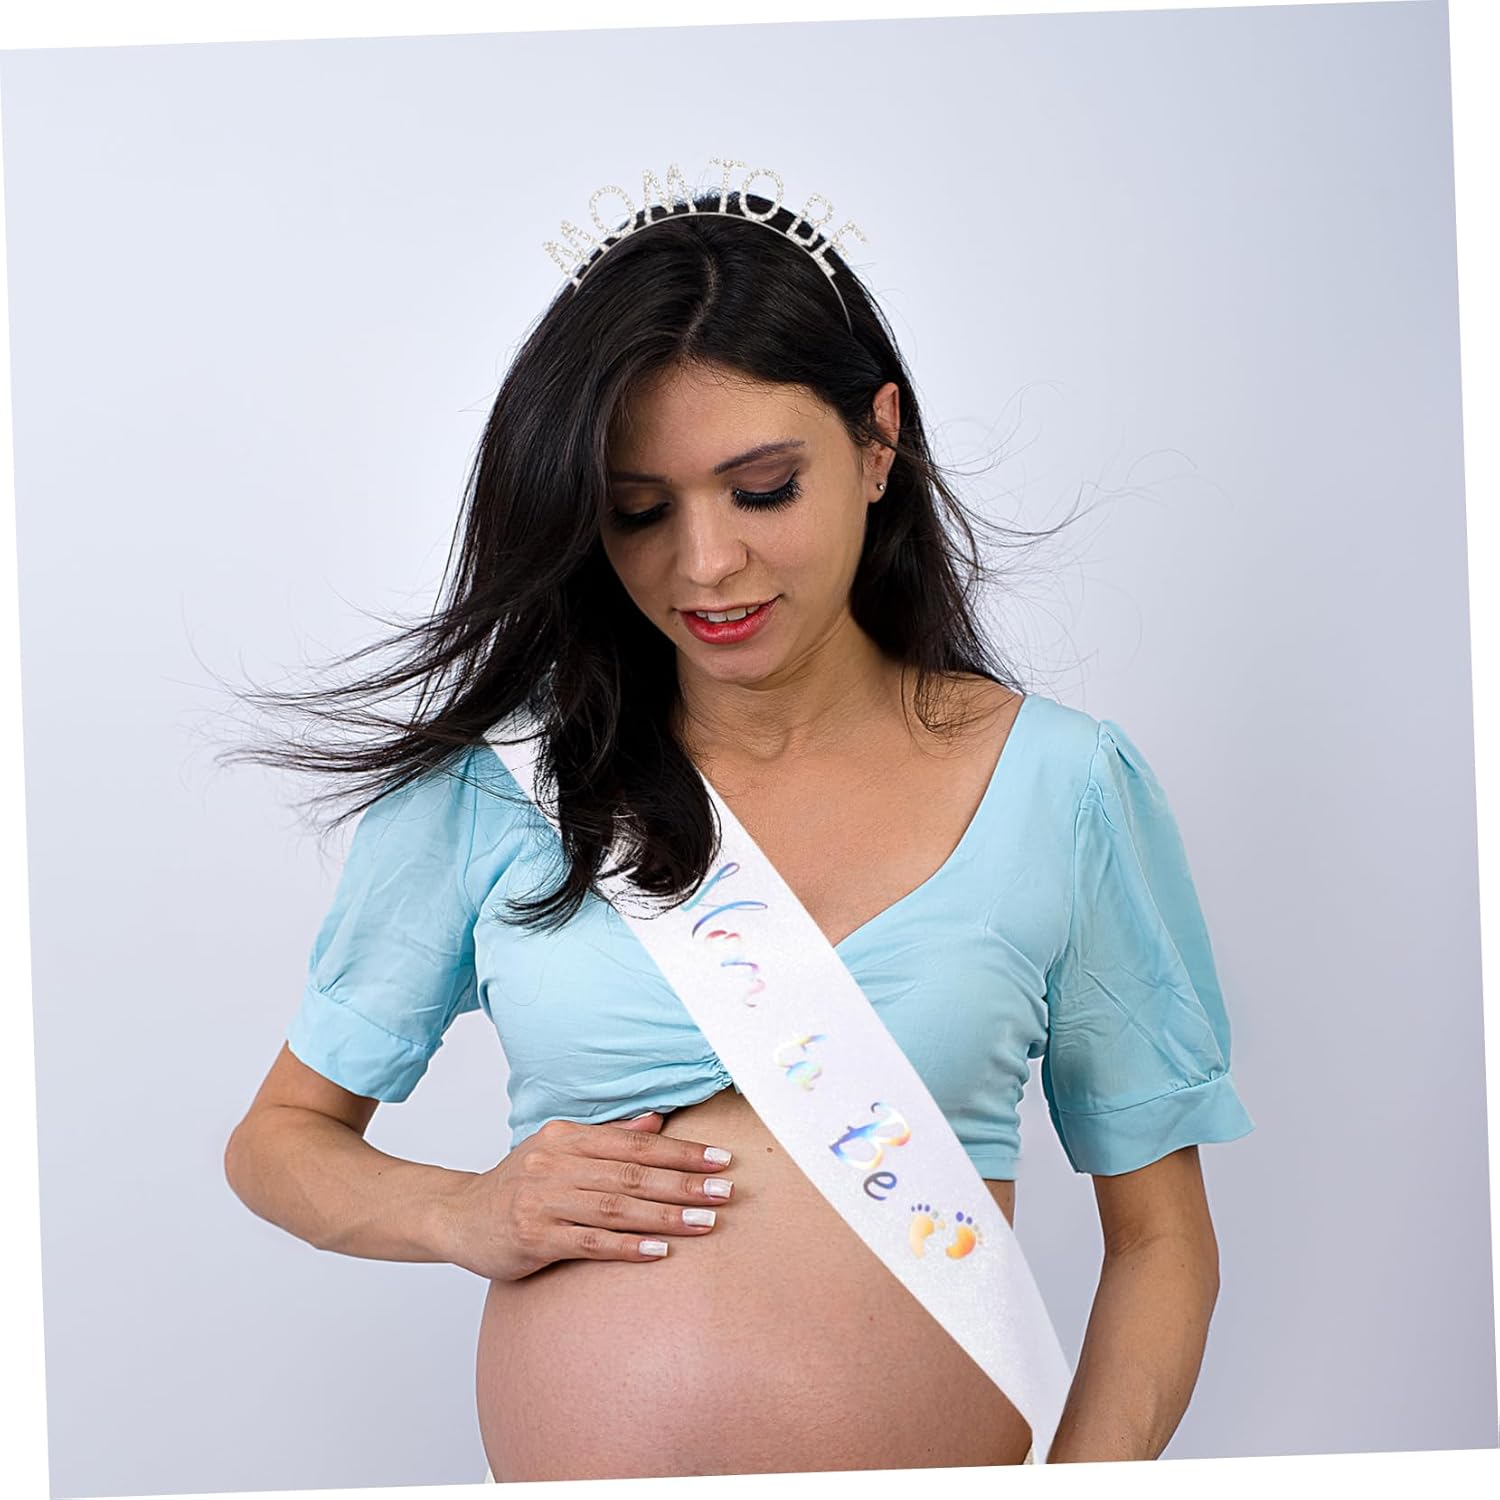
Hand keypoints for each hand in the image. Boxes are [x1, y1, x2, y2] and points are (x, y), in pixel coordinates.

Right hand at [447, 1110, 734, 1280]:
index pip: (635, 1142)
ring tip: (706, 1222)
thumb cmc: (518, 1183)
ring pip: (617, 1207)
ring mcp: (542, 1200)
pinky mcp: (533, 1237)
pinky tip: (660, 1252)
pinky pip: (590, 1242)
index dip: (680, 1150)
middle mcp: (555, 1163)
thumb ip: (608, 1136)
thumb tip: (658, 1120)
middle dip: (684, 1182)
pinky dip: (628, 1247)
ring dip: (666, 1216)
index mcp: (566, 1137)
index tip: (720, 1159)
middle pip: (632, 1173)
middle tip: (725, 1191)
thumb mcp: (559, 1149)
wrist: (457, 1216)